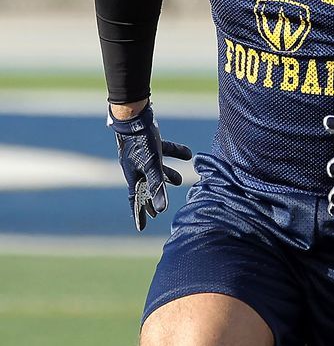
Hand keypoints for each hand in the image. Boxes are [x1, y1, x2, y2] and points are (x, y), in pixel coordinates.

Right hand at [107, 102, 191, 231]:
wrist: (135, 118)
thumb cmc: (140, 144)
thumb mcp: (151, 166)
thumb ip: (158, 186)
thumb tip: (163, 209)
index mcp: (133, 176)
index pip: (136, 200)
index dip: (139, 214)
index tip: (142, 227)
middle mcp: (136, 167)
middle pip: (146, 186)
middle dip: (154, 198)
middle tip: (159, 210)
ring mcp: (142, 155)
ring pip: (156, 169)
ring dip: (168, 176)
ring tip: (179, 181)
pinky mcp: (150, 143)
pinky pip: (164, 152)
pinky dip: (176, 154)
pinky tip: (189, 155)